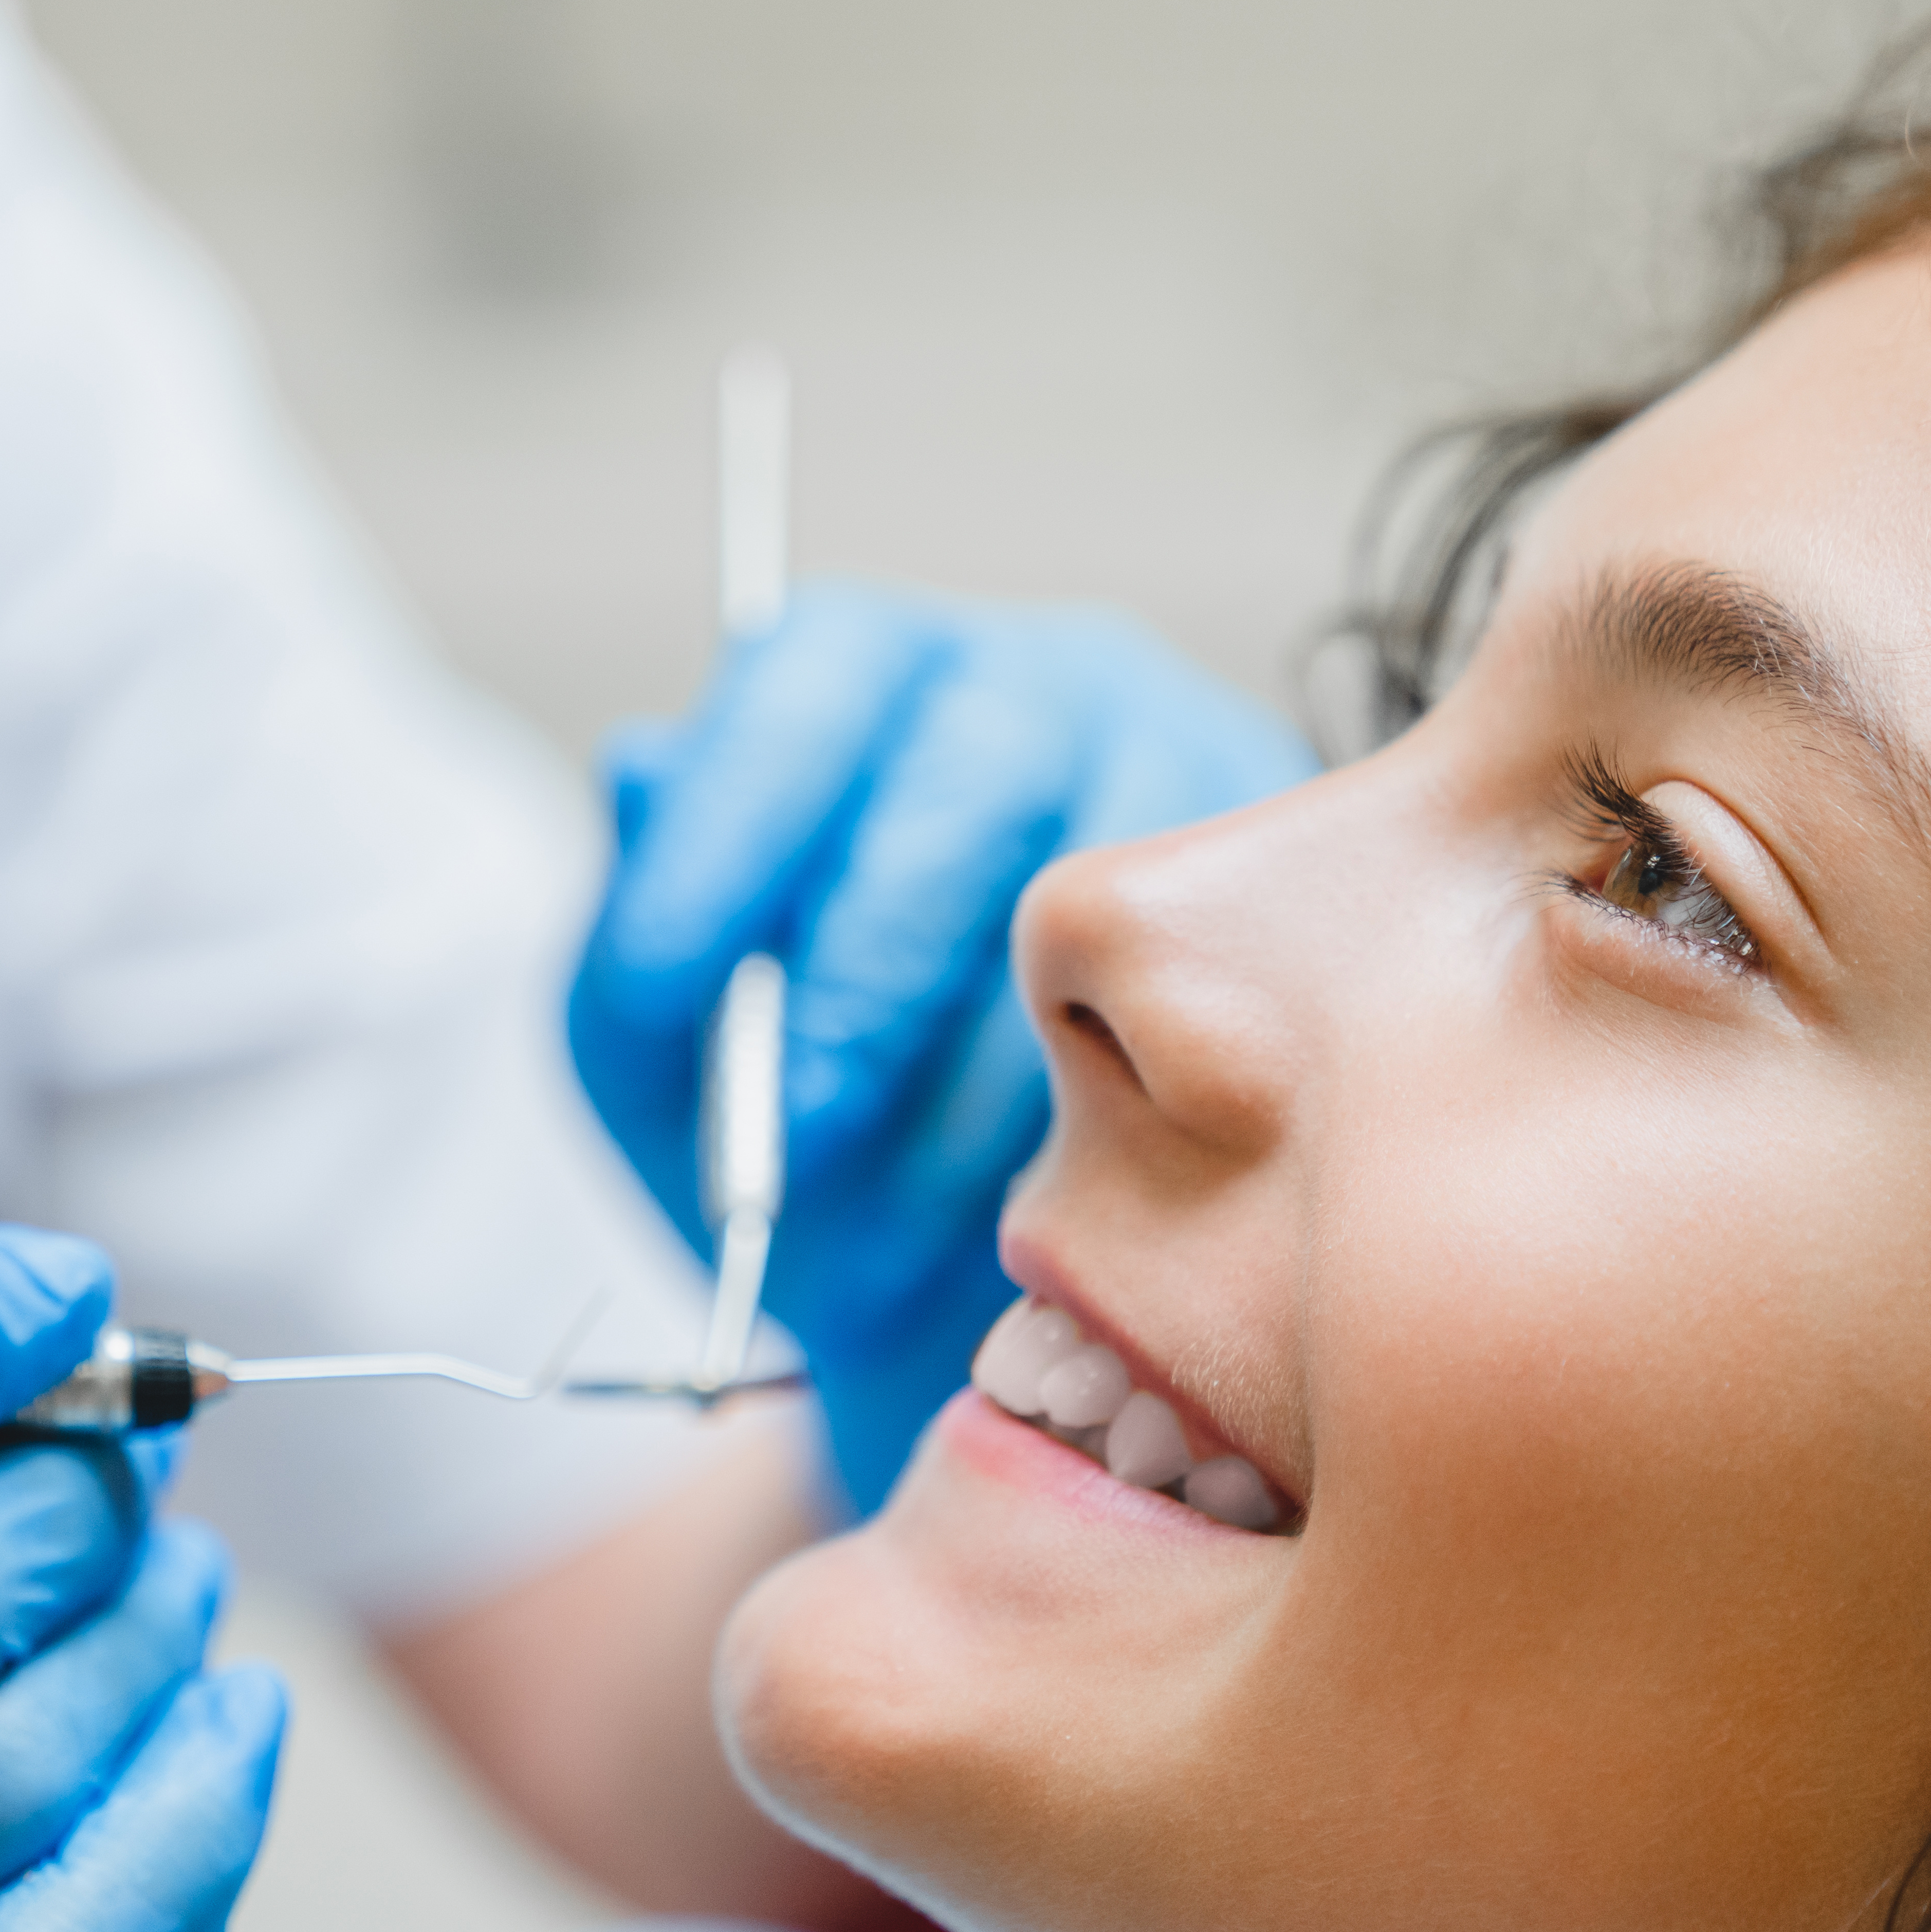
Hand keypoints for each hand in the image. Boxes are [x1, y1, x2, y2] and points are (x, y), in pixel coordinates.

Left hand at [571, 586, 1314, 1512]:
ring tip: (894, 1222)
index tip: (666, 986)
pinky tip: (1037, 1217)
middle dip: (869, 970)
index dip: (731, 835)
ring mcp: (1191, 770)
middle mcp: (1041, 683)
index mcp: (868, 677)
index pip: (801, 688)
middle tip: (800, 1122)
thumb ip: (634, 943)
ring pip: (1108, 900)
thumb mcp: (664, 1042)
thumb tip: (644, 773)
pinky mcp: (1296, 897)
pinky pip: (1218, 1004)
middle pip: (972, 776)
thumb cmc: (799, 1118)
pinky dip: (1109, 1131)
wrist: (974, 1254)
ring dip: (982, 1083)